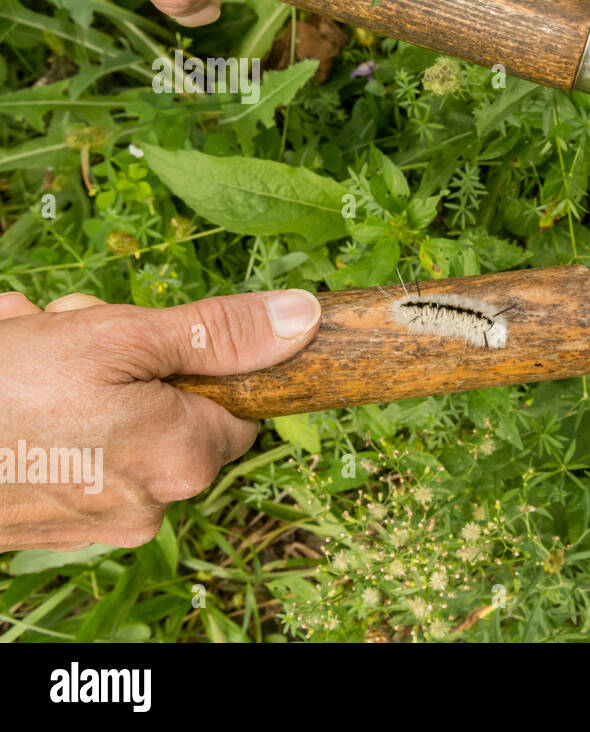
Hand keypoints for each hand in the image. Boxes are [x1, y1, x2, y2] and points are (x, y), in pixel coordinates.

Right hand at [0, 288, 320, 551]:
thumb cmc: (2, 393)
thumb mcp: (118, 337)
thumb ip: (217, 332)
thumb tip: (306, 319)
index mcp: (183, 460)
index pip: (234, 403)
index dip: (194, 361)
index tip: (146, 340)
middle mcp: (151, 503)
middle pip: (168, 405)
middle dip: (120, 355)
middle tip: (66, 326)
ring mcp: (98, 521)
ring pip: (113, 418)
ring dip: (73, 369)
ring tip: (21, 347)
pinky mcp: (54, 522)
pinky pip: (72, 447)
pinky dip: (43, 407)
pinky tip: (6, 376)